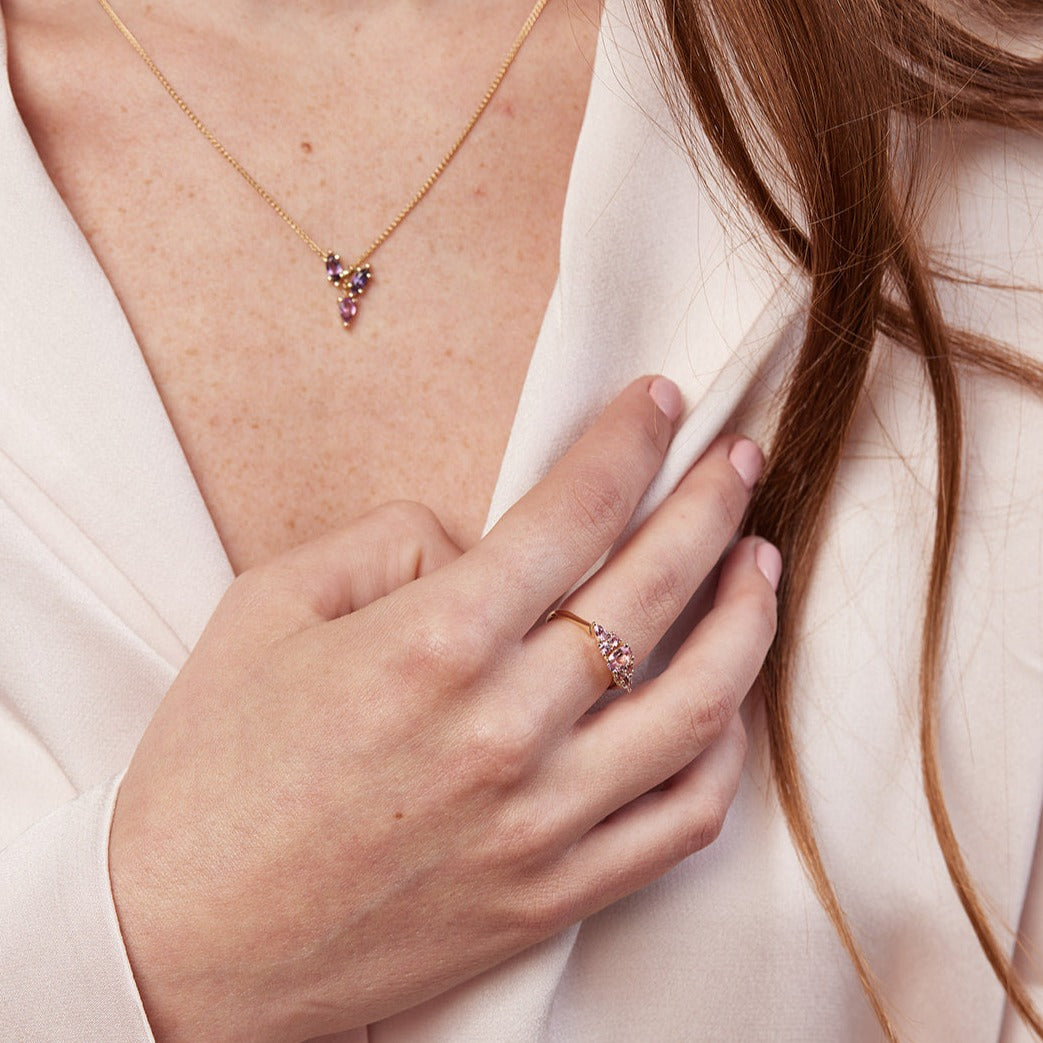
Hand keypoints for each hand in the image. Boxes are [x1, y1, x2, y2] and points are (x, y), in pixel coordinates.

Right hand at [108, 376, 779, 1042]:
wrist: (184, 945)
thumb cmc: (210, 770)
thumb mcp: (269, 609)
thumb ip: (387, 544)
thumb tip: (477, 542)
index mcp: (432, 643)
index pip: (573, 513)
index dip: (631, 442)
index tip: (663, 402)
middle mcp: (506, 729)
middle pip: (653, 588)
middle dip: (712, 503)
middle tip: (741, 459)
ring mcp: (542, 821)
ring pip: (699, 705)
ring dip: (747, 620)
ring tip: (760, 563)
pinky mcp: (553, 895)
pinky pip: (681, 820)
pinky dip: (721, 752)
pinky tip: (724, 702)